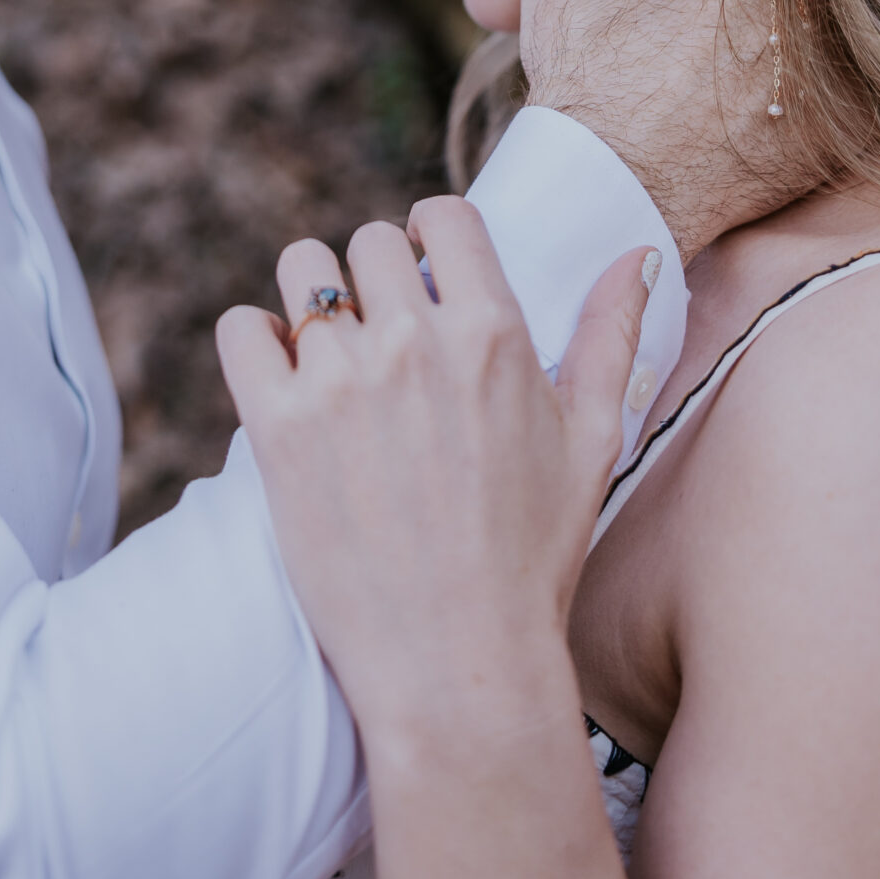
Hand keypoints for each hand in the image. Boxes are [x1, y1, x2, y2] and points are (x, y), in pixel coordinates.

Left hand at [215, 198, 651, 756]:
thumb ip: (611, 336)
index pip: (442, 216)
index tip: (425, 275)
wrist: (458, 662)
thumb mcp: (593, 440)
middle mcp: (415, 344)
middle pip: (369, 242)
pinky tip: (283, 380)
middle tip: (382, 335)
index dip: (432, 238)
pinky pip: (241, 330)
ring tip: (330, 355)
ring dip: (315, 301)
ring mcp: (341, 383)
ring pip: (302, 271)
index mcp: (493, 334)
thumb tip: (638, 252)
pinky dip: (256, 342)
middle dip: (376, 278)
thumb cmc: (533, 556)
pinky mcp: (278, 429)